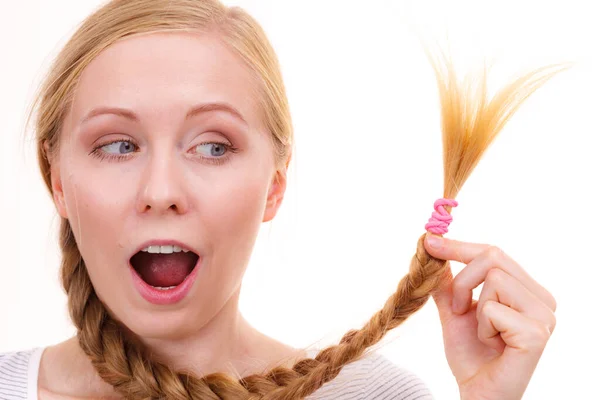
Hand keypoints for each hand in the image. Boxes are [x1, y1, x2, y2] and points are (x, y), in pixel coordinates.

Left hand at [423, 233, 556, 399]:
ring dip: (474, 308)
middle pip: (493, 257)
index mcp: (528, 289)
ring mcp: (544, 316)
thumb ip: (449, 279)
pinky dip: (482, 327)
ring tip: (482, 333)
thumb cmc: (470, 353)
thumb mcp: (454, 308)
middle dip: (462, 281)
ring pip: (493, 278)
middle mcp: (543, 299)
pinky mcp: (537, 333)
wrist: (477, 391)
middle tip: (457, 309)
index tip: (429, 241)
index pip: (494, 252)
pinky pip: (492, 308)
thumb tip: (434, 246)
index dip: (460, 246)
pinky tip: (491, 344)